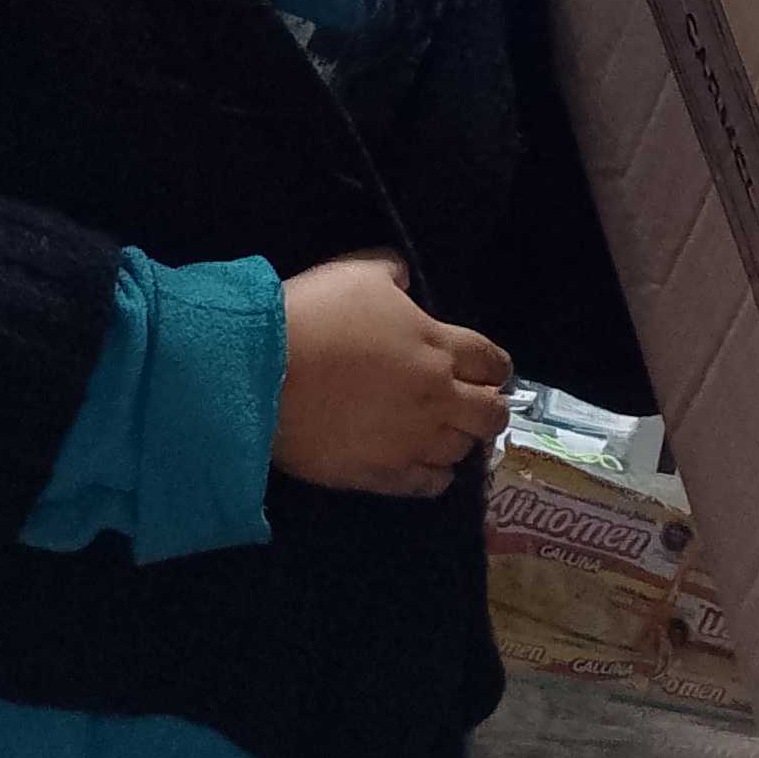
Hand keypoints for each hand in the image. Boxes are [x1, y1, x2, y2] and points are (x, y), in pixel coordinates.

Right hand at [274, 255, 510, 497]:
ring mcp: (413, 441)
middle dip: (489, 407)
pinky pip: (430, 485)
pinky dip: (435, 475)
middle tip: (472, 404)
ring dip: (459, 439)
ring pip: (463, 450)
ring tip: (442, 432)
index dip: (495, 367)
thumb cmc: (314, 315)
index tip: (489, 371)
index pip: (493, 362)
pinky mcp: (384, 474)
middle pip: (491, 414)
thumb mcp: (358, 273)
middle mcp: (438, 398)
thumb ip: (393, 274)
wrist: (263, 373)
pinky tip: (425, 465)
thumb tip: (405, 281)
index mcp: (439, 346)